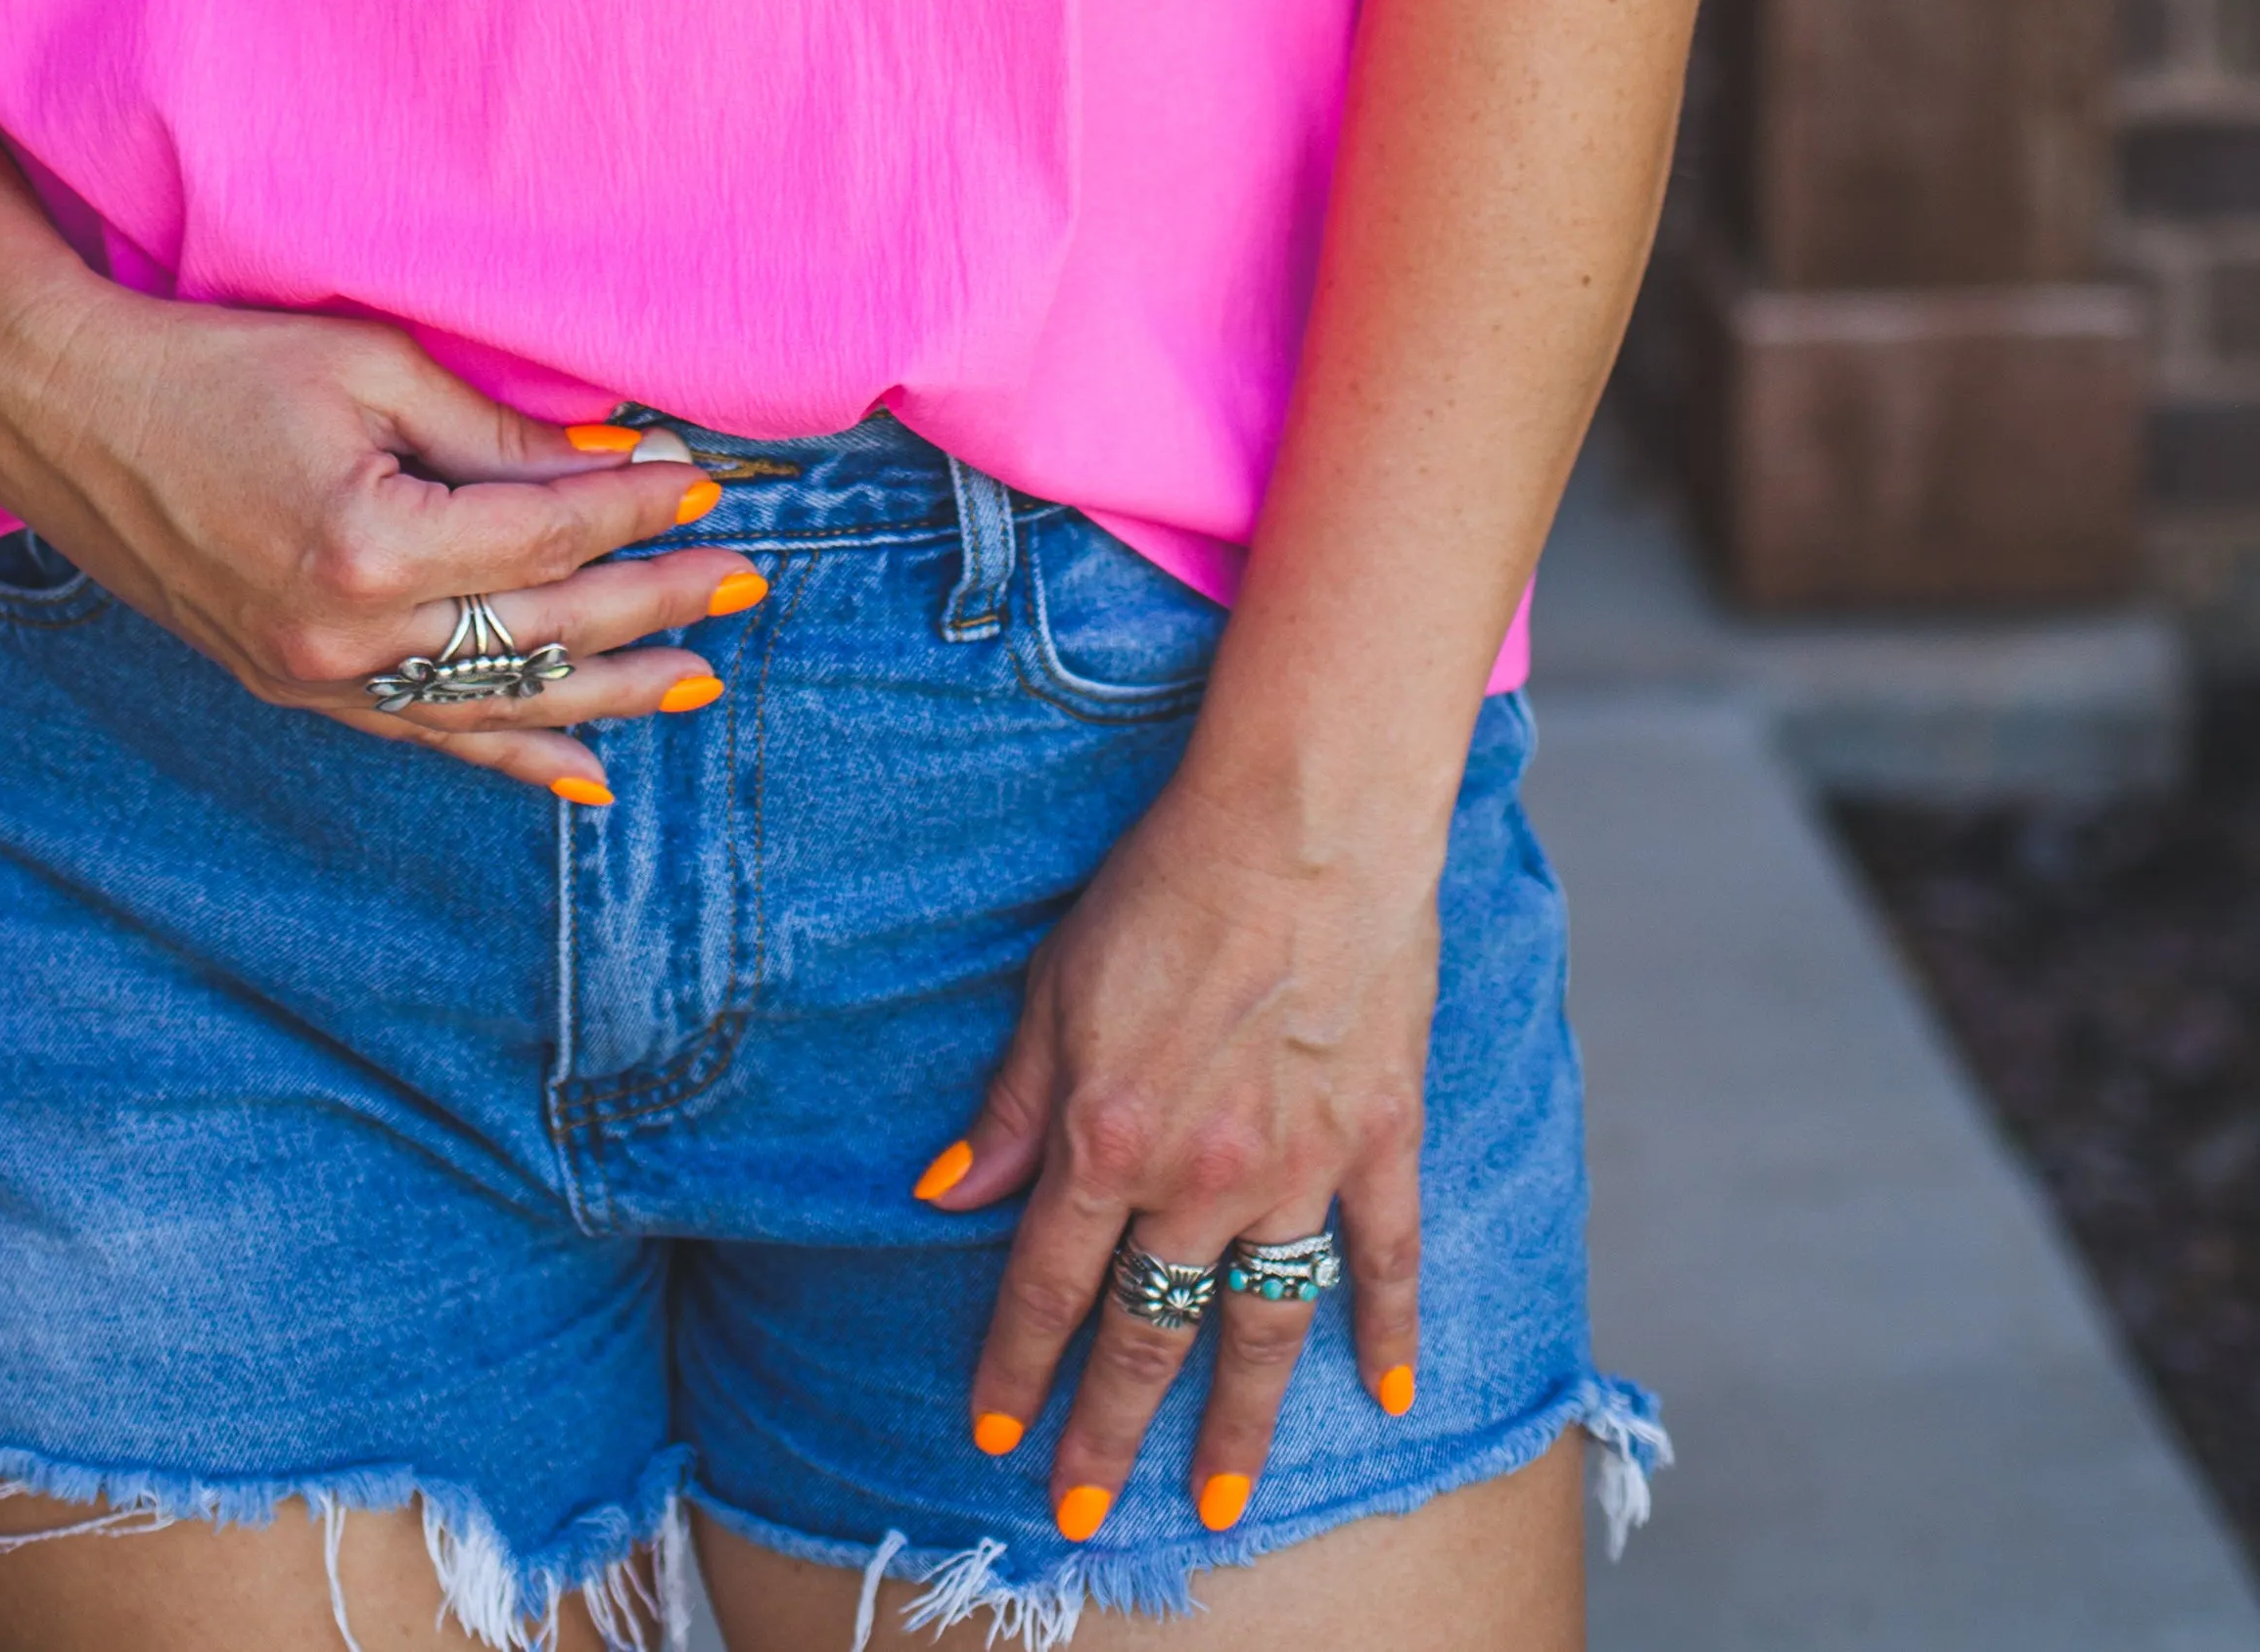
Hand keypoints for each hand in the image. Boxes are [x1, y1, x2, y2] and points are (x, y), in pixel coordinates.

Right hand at [0, 281, 751, 798]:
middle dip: (653, 603)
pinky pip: (425, 735)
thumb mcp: (365, 365)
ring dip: (606, 692)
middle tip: (743, 582)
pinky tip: (581, 773)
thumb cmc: (212, 363)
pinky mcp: (294, 685)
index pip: (547, 534)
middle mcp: (348, 635)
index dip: (637, 510)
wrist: (66, 413)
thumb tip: (608, 462)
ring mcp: (318, 677)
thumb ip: (491, 429)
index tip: (708, 486)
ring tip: (696, 679)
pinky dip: (508, 753)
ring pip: (496, 703)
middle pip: (540, 627)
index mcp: (371, 544)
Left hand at [920, 778, 1434, 1540]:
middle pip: (1148, 1335)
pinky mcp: (1381, 1140)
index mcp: (1109, 1139)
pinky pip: (1385, 1261)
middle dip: (1108, 1433)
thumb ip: (1012, 1106)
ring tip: (1218, 1502)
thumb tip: (949, 1195)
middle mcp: (1201, 1178)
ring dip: (1239, 1425)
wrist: (1304, 821)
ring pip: (1264, 1327)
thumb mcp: (1056, 984)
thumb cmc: (1167, 883)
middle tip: (1085, 1516)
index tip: (994, 1438)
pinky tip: (1388, 1396)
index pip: (1048, 1286)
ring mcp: (1301, 1169)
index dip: (1016, 1367)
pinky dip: (1389, 1332)